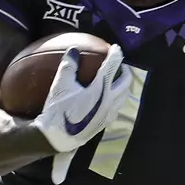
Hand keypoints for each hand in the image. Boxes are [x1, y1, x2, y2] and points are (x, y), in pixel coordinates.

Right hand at [33, 44, 130, 183]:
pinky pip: (118, 108)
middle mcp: (109, 100)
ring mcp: (109, 113)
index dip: (115, 55)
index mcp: (100, 88)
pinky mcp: (105, 123)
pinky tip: (111, 100)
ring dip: (124, 86)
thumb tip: (73, 50)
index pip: (112, 66)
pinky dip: (118, 100)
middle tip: (120, 65)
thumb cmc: (59, 109)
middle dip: (125, 71)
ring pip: (124, 96)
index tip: (115, 48)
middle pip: (125, 82)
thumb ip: (69, 65)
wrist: (59, 136)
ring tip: (118, 81)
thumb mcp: (60, 84)